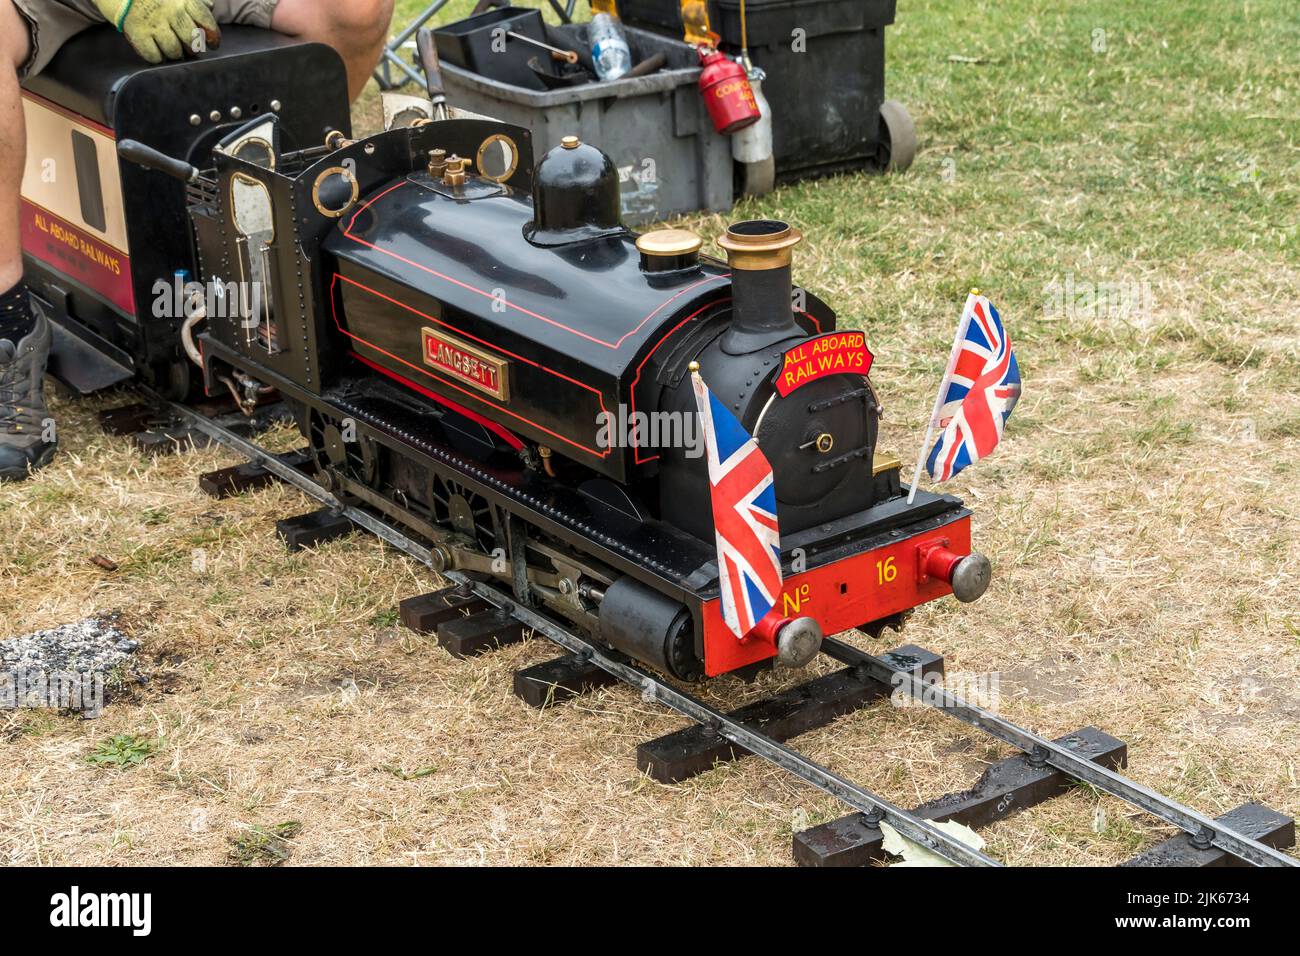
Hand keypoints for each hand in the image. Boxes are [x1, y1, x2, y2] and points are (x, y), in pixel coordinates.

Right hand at [93, 0, 221, 63]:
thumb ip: (194, 0)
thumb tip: (210, 7)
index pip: (205, 19)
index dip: (213, 35)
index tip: (213, 44)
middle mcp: (170, 11)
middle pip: (192, 39)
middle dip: (193, 48)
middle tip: (190, 48)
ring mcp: (154, 23)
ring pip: (174, 51)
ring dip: (175, 53)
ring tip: (171, 47)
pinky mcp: (137, 33)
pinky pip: (154, 56)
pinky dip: (157, 57)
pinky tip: (156, 50)